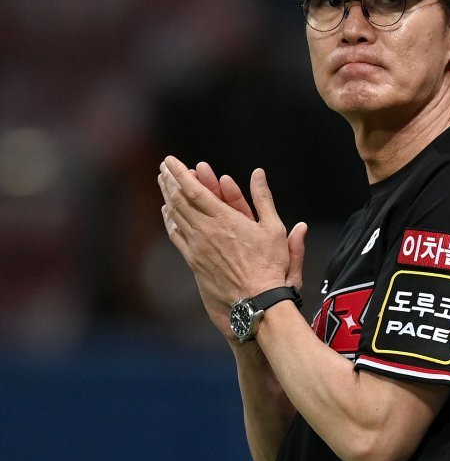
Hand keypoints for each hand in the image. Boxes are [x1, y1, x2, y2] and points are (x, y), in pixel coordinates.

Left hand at [159, 156, 304, 338]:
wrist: (256, 300)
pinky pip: (176, 236)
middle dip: (169, 180)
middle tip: (163, 167)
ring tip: (163, 184)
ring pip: (175, 216)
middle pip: (179, 200)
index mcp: (224, 219)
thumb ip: (263, 198)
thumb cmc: (269, 265)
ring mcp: (197, 246)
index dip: (179, 173)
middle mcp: (206, 231)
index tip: (170, 160)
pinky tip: (168, 213)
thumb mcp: (274, 228)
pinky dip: (169, 221)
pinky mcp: (194, 260)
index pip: (194, 190)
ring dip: (167, 196)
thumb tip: (259, 174)